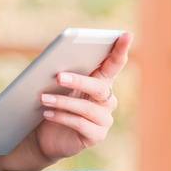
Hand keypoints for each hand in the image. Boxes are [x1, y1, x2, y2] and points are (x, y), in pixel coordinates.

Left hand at [32, 31, 131, 164]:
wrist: (44, 135)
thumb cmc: (54, 103)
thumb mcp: (58, 86)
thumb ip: (63, 73)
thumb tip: (58, 68)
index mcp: (102, 80)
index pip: (115, 63)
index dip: (121, 49)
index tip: (127, 34)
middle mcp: (107, 99)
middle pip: (99, 87)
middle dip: (78, 81)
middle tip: (58, 76)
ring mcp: (104, 118)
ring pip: (87, 108)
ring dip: (63, 102)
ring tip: (43, 98)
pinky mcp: (96, 136)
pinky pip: (80, 124)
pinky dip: (62, 117)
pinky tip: (47, 113)